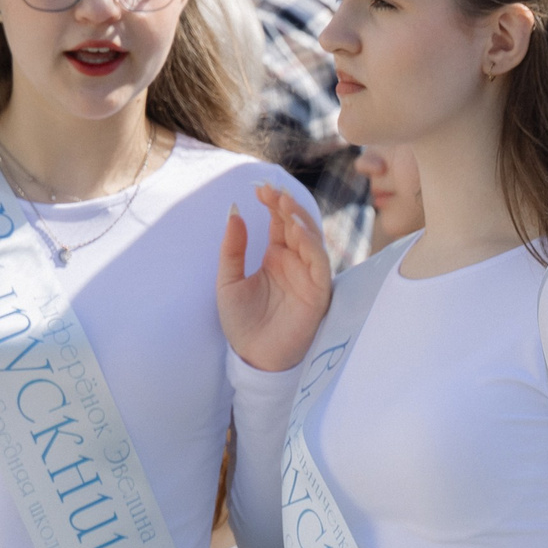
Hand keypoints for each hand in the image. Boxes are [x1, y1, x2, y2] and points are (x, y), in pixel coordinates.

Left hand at [218, 185, 331, 372]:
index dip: (273, 204)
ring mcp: (308, 276)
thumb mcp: (228, 281)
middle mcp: (296, 263)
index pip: (280, 222)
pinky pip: (320, 264)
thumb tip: (234, 212)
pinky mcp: (318, 292)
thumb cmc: (242, 323)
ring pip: (312, 241)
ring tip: (284, 205)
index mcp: (276, 257)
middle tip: (272, 192)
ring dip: (301, 221)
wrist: (253, 357)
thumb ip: (232, 249)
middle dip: (287, 206)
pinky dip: (311, 246)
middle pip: (298, 226)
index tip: (260, 189)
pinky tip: (296, 232)